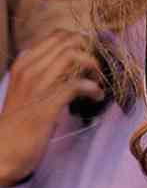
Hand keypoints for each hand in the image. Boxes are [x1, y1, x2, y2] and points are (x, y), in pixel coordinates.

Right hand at [0, 31, 102, 183]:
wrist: (3, 153)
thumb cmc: (18, 123)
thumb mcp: (27, 90)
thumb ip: (44, 73)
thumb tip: (74, 65)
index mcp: (24, 63)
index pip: (58, 35)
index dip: (80, 42)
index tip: (89, 57)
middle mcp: (29, 69)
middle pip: (69, 41)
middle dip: (89, 52)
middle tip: (95, 71)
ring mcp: (37, 85)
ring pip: (73, 56)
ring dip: (93, 67)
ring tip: (97, 83)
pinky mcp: (47, 104)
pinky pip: (77, 84)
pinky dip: (93, 88)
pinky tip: (96, 97)